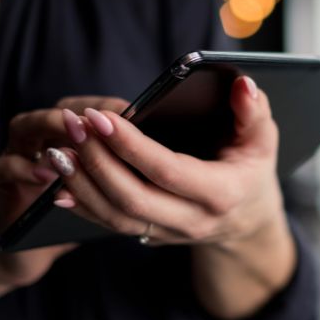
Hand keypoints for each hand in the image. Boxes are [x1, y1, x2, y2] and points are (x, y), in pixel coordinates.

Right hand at [0, 97, 129, 290]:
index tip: (133, 110)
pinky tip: (45, 177)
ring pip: (23, 127)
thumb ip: (131, 173)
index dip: (109, 107)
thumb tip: (168, 153)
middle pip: (58, 112)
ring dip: (48, 129)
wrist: (31, 250)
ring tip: (73, 137)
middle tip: (100, 119)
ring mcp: (15, 154)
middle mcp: (43, 137)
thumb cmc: (85, 214)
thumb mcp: (115, 191)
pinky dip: (18, 169)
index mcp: (74, 134)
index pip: (90, 106)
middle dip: (82, 115)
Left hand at [47, 77, 294, 318]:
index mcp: (221, 194)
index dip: (131, 146)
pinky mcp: (151, 235)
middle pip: (133, 199)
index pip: (167, 172)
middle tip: (73, 126)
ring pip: (116, 217)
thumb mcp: (262, 139)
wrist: (247, 218)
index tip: (100, 117)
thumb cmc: (251, 169)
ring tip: (58, 150)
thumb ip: (252, 111)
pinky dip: (82, 203)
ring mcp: (170, 232)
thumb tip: (242, 85)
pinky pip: (111, 224)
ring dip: (82, 184)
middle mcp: (193, 220)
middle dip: (97, 161)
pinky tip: (60, 180)